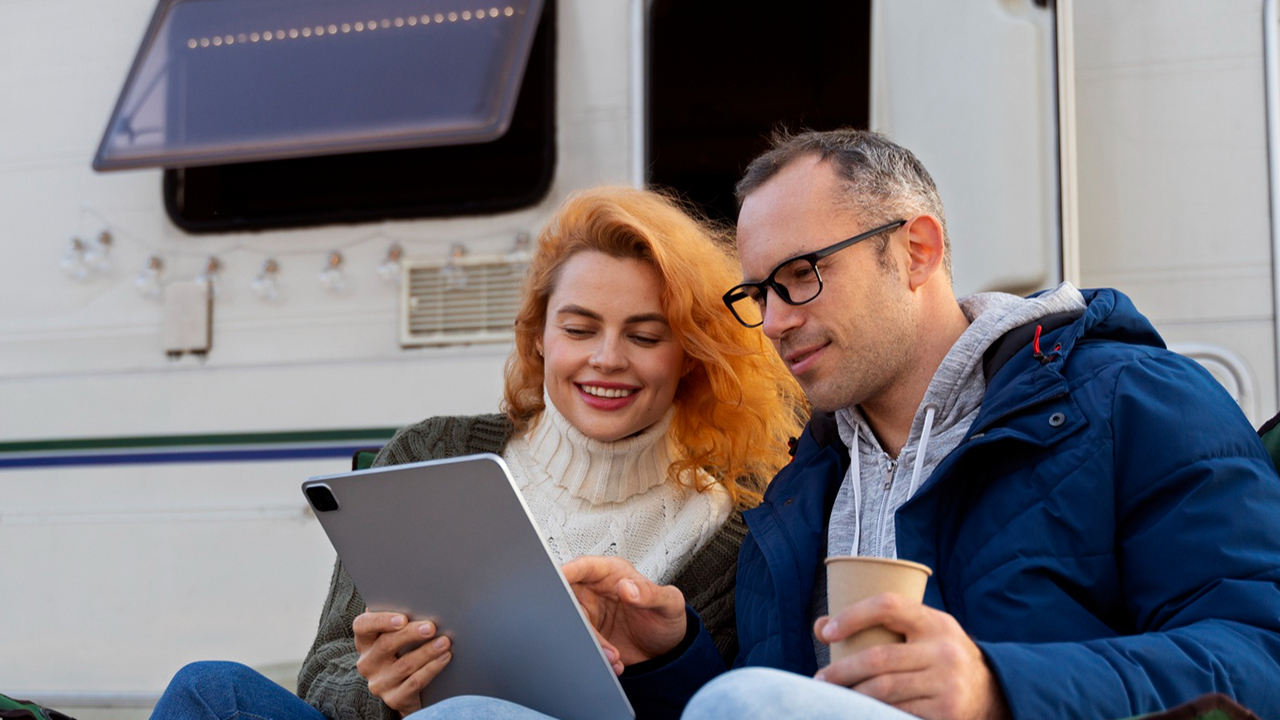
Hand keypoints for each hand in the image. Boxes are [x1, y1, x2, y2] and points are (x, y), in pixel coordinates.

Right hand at [353, 611, 452, 716]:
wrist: (408, 689)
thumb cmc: (404, 652)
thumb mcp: (397, 636)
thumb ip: (400, 619)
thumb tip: (419, 596)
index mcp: (364, 642)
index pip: (362, 626)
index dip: (381, 620)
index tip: (402, 618)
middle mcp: (367, 663)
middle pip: (386, 644)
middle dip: (411, 634)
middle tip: (432, 626)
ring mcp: (379, 683)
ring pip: (404, 665)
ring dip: (427, 651)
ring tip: (445, 642)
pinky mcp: (394, 698)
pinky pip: (415, 682)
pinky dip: (432, 668)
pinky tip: (444, 657)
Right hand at [561, 556, 687, 671]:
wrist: (665, 652)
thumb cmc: (666, 618)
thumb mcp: (668, 603)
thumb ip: (649, 593)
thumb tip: (627, 587)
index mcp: (613, 574)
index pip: (586, 566)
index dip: (569, 570)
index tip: (560, 577)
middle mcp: (596, 592)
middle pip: (571, 597)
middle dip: (579, 619)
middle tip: (595, 636)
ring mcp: (591, 614)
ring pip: (575, 624)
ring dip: (592, 642)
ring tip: (614, 655)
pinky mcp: (590, 635)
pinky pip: (582, 643)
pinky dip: (595, 654)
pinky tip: (614, 661)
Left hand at [813, 593, 1010, 719]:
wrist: (990, 690)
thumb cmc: (939, 654)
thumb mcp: (920, 631)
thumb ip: (878, 625)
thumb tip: (820, 626)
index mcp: (934, 622)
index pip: (887, 606)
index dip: (852, 615)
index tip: (827, 632)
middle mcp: (943, 650)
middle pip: (878, 659)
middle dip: (842, 671)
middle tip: (820, 679)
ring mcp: (946, 684)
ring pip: (884, 690)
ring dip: (852, 695)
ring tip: (833, 697)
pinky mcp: (946, 712)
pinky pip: (898, 712)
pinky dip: (874, 712)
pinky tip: (858, 711)